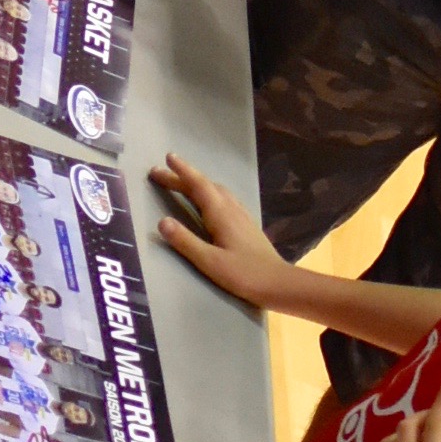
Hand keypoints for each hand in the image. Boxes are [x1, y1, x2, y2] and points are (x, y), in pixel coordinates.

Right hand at [149, 153, 294, 310]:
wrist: (279, 283)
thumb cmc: (244, 274)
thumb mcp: (210, 262)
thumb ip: (185, 241)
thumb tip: (161, 221)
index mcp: (221, 214)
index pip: (198, 185)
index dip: (182, 171)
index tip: (167, 158)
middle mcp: (232, 208)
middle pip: (205, 186)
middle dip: (183, 177)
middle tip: (161, 172)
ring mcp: (242, 215)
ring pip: (217, 191)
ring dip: (198, 184)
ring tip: (182, 183)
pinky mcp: (247, 224)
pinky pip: (225, 199)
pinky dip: (211, 193)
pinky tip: (211, 202)